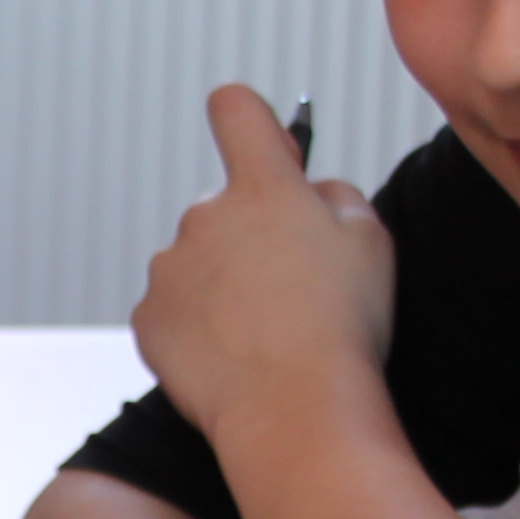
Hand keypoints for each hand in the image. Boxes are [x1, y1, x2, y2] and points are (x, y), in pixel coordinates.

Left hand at [129, 85, 392, 444]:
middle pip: (222, 207)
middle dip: (248, 237)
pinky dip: (196, 328)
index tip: (265, 148)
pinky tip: (232, 357)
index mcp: (263, 188)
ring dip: (221, 286)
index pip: (236, 109)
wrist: (293, 409)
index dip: (249, 121)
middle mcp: (205, 216)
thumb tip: (311, 190)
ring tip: (263, 334)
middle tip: (288, 290)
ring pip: (197, 263)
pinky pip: (173, 311)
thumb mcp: (372, 242)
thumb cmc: (343, 327)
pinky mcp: (147, 317)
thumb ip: (337, 197)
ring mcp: (169, 267)